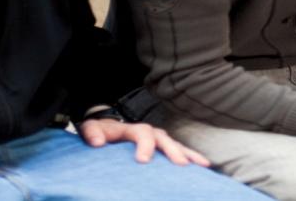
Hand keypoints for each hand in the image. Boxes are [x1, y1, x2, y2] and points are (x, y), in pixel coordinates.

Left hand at [80, 118, 209, 165]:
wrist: (109, 129)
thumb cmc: (101, 132)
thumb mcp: (92, 129)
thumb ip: (92, 133)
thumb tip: (97, 141)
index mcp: (133, 129)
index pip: (142, 133)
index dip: (144, 145)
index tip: (143, 160)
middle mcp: (150, 133)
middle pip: (164, 139)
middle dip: (173, 151)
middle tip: (181, 164)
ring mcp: (159, 139)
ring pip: (176, 145)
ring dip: (189, 154)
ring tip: (202, 164)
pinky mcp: (163, 148)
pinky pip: (180, 151)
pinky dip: (191, 157)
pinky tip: (203, 166)